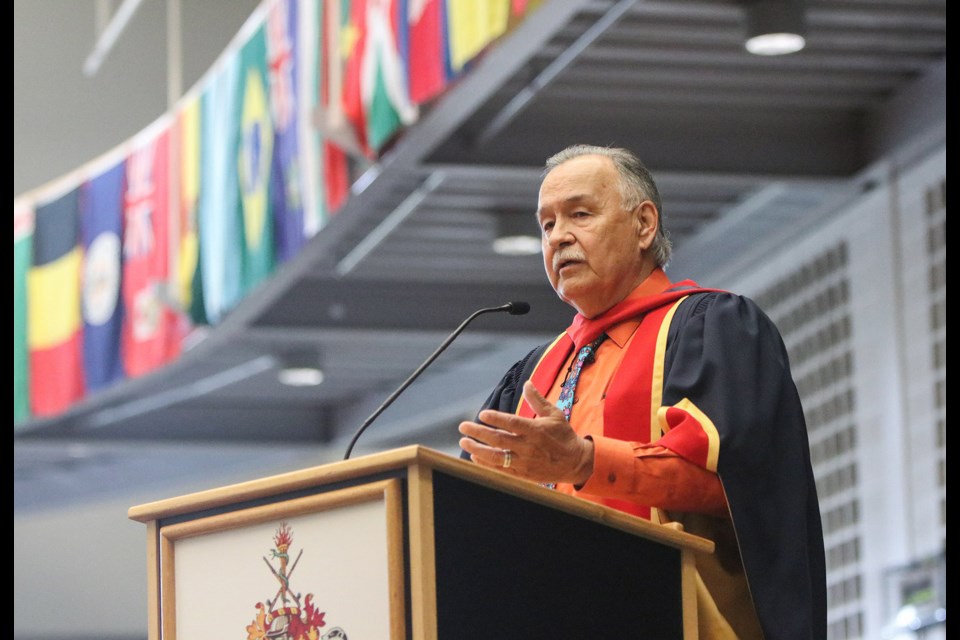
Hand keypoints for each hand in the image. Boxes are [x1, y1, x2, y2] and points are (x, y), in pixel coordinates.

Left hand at [458, 380, 594, 485]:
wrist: (575, 463)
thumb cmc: (563, 436)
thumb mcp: (554, 415)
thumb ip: (538, 400)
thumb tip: (527, 383)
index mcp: (536, 430)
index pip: (512, 423)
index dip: (496, 419)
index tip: (482, 414)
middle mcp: (529, 447)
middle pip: (498, 440)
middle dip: (478, 433)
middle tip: (463, 427)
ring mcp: (524, 463)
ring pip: (496, 457)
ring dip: (477, 449)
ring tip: (464, 442)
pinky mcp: (523, 475)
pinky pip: (500, 470)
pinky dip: (486, 464)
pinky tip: (475, 456)